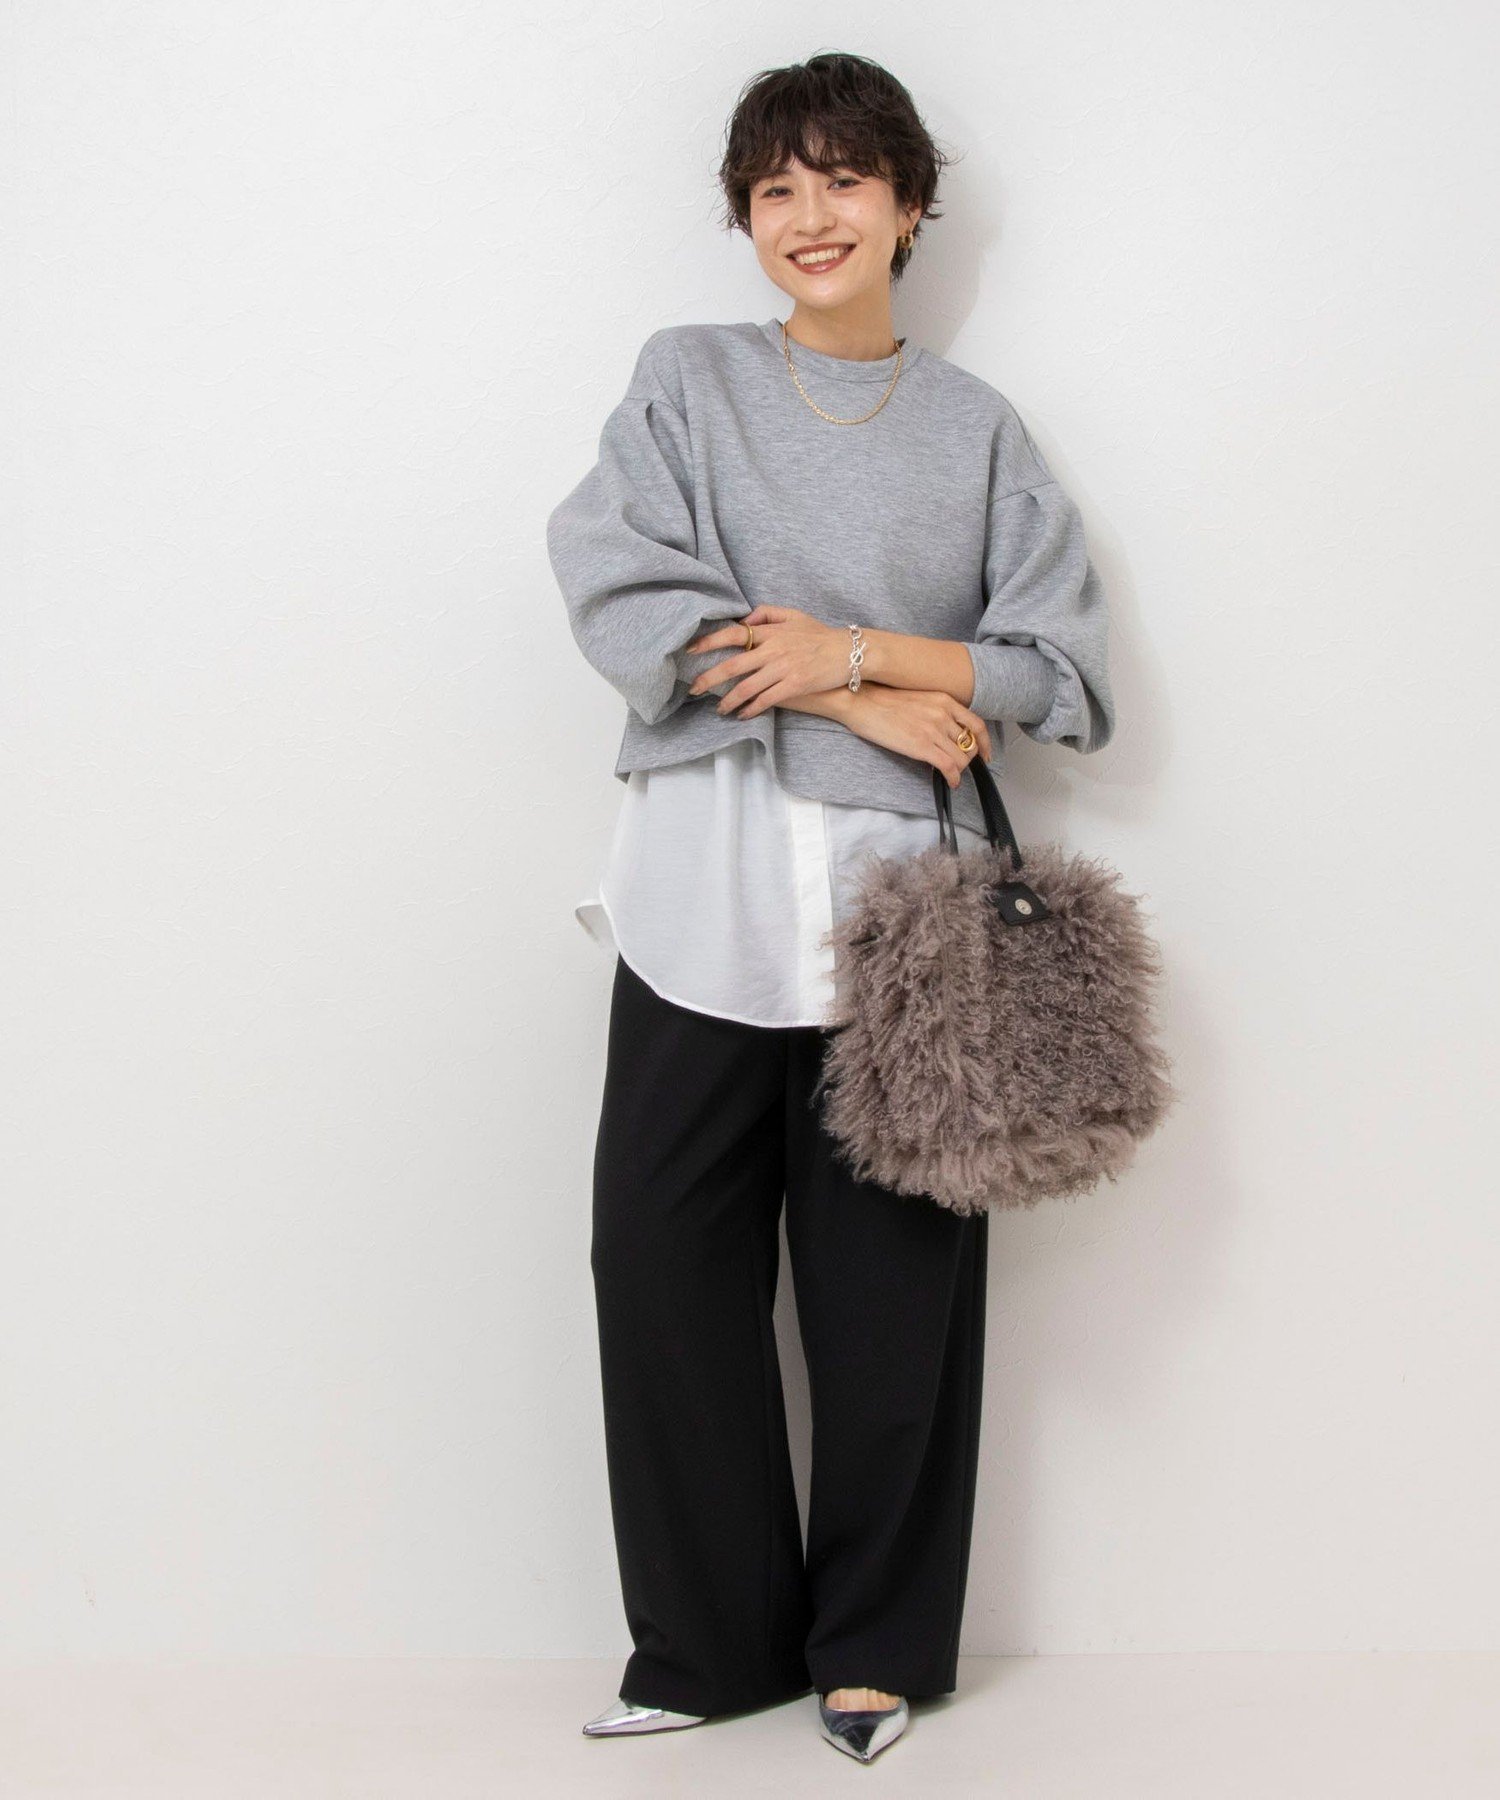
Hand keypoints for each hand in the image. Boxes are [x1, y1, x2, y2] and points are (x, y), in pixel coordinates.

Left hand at [684, 605, 849, 718]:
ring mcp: (784, 668)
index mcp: (771, 631)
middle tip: (693, 689)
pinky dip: (751, 709)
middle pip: (733, 664)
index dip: (709, 642)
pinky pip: (766, 700)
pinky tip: (742, 715)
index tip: (691, 651)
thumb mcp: (795, 616)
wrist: (849, 653)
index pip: (734, 634)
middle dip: (709, 678)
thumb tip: (743, 620)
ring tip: (719, 709)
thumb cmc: (821, 636)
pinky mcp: (794, 685)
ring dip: (729, 700)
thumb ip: (768, 613)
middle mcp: (774, 649)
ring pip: (747, 687)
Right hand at [842, 685, 992, 788]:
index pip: (977, 724)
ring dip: (960, 770)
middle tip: (961, 766)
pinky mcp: (922, 746)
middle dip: (968, 759)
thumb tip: (945, 732)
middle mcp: (943, 714)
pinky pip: (949, 767)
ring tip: (952, 774)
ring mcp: (933, 730)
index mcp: (944, 701)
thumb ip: (936, 711)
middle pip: (970, 744)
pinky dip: (954, 778)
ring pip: (962, 758)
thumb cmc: (882, 701)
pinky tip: (950, 782)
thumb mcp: (919, 698)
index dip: (985, 743)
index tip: (985, 754)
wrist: (861, 701)